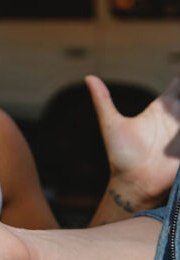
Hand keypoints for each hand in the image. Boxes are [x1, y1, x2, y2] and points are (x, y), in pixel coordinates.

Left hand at [85, 74, 179, 205]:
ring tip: (179, 117)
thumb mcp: (111, 124)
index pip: (178, 86)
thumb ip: (102, 100)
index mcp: (159, 110)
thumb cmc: (121, 155)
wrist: (133, 183)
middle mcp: (175, 119)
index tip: (179, 76)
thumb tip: (88, 77)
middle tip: (179, 104)